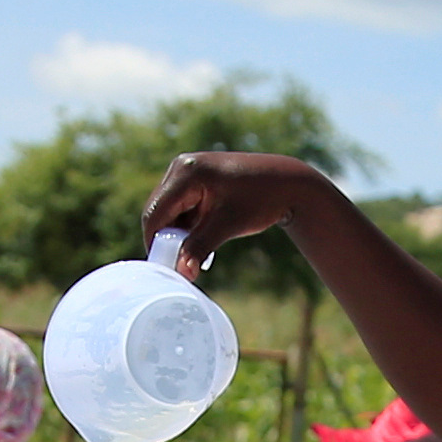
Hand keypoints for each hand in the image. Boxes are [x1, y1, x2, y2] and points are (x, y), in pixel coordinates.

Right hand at [143, 152, 328, 281]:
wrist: (287, 183)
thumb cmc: (261, 199)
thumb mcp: (228, 225)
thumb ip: (200, 247)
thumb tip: (181, 273)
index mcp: (186, 172)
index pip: (156, 212)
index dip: (155, 242)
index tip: (164, 267)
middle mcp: (181, 167)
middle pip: (159, 211)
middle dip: (167, 239)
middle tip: (181, 264)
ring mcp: (188, 172)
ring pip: (170, 212)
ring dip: (179, 234)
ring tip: (198, 254)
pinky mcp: (195, 180)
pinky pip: (182, 208)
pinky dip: (189, 227)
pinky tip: (204, 240)